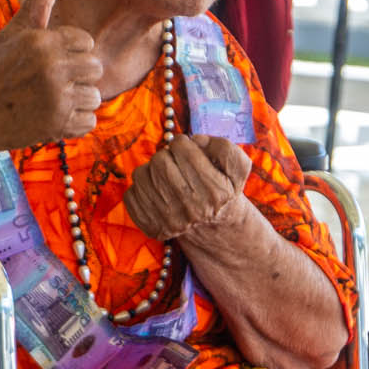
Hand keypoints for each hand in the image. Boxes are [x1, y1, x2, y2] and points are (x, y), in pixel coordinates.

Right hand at [0, 0, 101, 153]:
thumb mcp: (11, 34)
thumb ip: (37, 4)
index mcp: (43, 42)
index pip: (86, 42)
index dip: (71, 51)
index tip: (51, 61)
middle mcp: (53, 69)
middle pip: (95, 68)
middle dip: (78, 74)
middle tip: (53, 81)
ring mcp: (57, 100)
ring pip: (94, 96)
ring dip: (78, 99)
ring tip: (53, 99)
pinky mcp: (57, 127)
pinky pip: (89, 121)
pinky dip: (75, 121)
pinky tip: (54, 116)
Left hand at [122, 135, 252, 242]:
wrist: (212, 225)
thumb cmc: (221, 187)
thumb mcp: (238, 168)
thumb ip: (225, 149)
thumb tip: (196, 141)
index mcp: (215, 191)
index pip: (182, 148)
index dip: (182, 143)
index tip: (187, 151)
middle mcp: (192, 209)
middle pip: (159, 161)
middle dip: (165, 155)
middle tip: (174, 163)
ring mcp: (170, 221)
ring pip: (140, 175)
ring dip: (151, 170)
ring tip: (165, 177)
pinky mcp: (151, 227)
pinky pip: (130, 195)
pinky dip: (140, 189)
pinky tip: (157, 192)